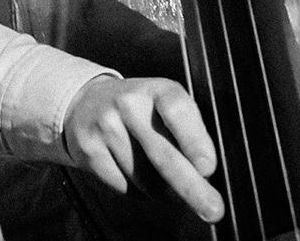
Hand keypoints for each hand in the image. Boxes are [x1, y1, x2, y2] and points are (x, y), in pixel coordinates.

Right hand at [61, 75, 224, 224]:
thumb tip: (203, 179)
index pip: (177, 111)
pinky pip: (124, 187)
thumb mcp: (165, 106)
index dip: (194, 140)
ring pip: (145, 179)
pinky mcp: (89, 151)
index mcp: (156, 90)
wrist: (86, 103)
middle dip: (191, 188)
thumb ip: (186, 133)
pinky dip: (139, 192)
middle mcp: (129, 104)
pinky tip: (136, 178)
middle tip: (213, 210)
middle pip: (162, 154)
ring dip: (164, 193)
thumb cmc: (141, 111)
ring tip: (167, 187)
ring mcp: (106, 127)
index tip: (208, 168)